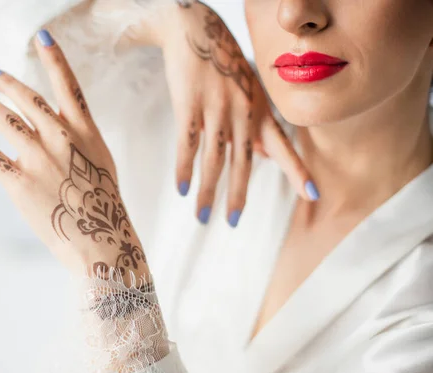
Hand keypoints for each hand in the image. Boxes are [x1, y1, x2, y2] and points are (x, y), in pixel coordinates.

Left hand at [0, 30, 148, 285]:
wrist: (99, 239)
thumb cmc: (104, 204)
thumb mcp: (102, 162)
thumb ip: (82, 139)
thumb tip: (64, 126)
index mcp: (85, 132)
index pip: (68, 86)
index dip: (54, 58)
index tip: (42, 36)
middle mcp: (60, 138)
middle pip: (28, 98)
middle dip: (7, 81)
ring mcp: (38, 158)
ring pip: (4, 120)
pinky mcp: (19, 181)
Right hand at [125, 0, 318, 226]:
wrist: (195, 28)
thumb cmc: (222, 60)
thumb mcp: (248, 88)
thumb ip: (255, 124)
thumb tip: (263, 156)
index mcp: (258, 108)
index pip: (282, 144)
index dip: (297, 169)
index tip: (312, 194)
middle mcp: (242, 112)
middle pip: (243, 163)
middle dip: (238, 196)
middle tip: (233, 223)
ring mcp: (216, 109)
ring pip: (214, 160)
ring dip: (208, 192)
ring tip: (203, 217)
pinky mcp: (189, 105)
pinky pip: (187, 144)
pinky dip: (184, 169)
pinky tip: (181, 188)